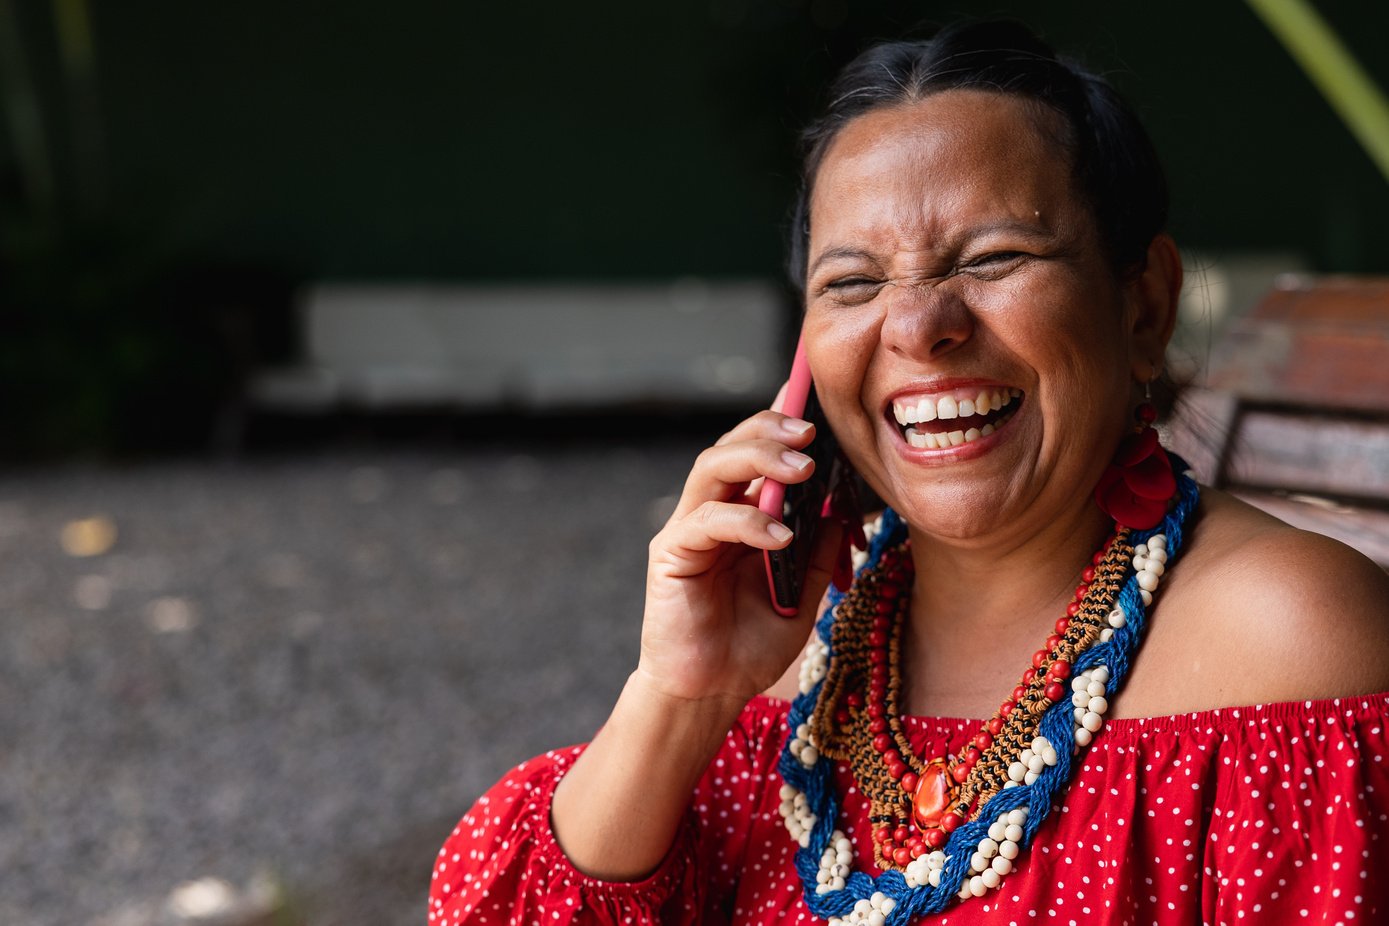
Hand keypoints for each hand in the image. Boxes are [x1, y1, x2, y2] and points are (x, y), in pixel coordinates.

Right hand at [638, 409, 843, 705]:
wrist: (710, 693)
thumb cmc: (751, 643)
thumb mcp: (804, 593)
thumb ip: (818, 549)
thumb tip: (839, 506)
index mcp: (743, 512)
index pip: (759, 453)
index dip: (781, 420)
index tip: (816, 401)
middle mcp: (713, 510)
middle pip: (733, 445)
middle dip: (772, 430)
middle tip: (812, 432)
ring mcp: (689, 529)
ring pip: (713, 467)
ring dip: (758, 458)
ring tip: (802, 467)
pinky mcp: (671, 553)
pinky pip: (707, 521)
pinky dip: (746, 521)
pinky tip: (779, 536)